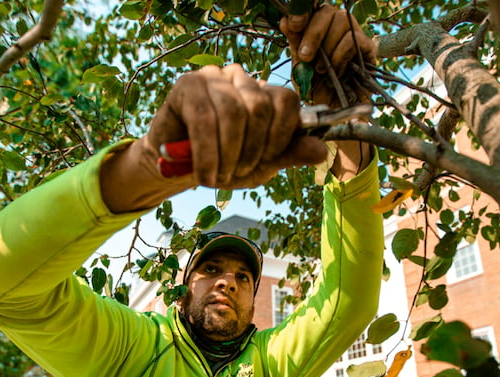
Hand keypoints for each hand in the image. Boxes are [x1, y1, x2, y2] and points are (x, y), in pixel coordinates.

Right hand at [146, 64, 327, 188]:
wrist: (178, 167)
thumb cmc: (222, 162)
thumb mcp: (260, 164)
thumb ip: (288, 154)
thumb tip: (321, 150)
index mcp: (264, 92)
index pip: (287, 101)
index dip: (280, 137)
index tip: (266, 161)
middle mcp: (241, 78)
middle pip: (260, 108)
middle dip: (252, 150)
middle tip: (237, 173)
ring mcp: (214, 77)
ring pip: (233, 114)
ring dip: (228, 155)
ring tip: (219, 176)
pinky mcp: (187, 85)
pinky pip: (203, 119)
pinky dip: (207, 153)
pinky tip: (205, 174)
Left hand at [280, 5, 375, 107]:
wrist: (333, 110)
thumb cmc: (316, 87)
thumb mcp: (300, 67)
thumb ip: (295, 44)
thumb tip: (285, 22)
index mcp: (318, 26)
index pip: (311, 9)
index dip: (302, 13)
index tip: (292, 24)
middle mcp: (336, 25)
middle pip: (326, 12)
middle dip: (313, 34)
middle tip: (305, 57)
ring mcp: (353, 33)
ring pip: (342, 21)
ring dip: (328, 47)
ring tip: (321, 70)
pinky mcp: (367, 46)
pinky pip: (352, 40)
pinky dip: (341, 55)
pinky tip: (337, 71)